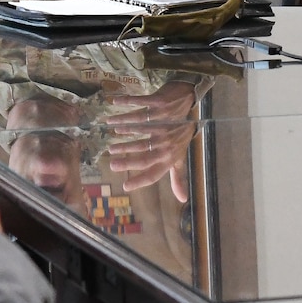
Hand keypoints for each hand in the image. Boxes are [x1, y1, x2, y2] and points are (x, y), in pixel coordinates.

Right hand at [104, 82, 197, 200]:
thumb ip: (177, 178)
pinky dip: (127, 104)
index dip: (141, 180)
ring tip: (112, 135)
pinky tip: (115, 104)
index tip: (125, 186)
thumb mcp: (180, 157)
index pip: (155, 172)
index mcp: (170, 156)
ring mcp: (164, 122)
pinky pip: (141, 105)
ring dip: (125, 132)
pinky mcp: (159, 103)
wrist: (189, 102)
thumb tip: (182, 200)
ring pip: (141, 130)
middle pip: (146, 155)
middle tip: (112, 164)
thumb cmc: (181, 134)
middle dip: (128, 160)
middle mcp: (167, 141)